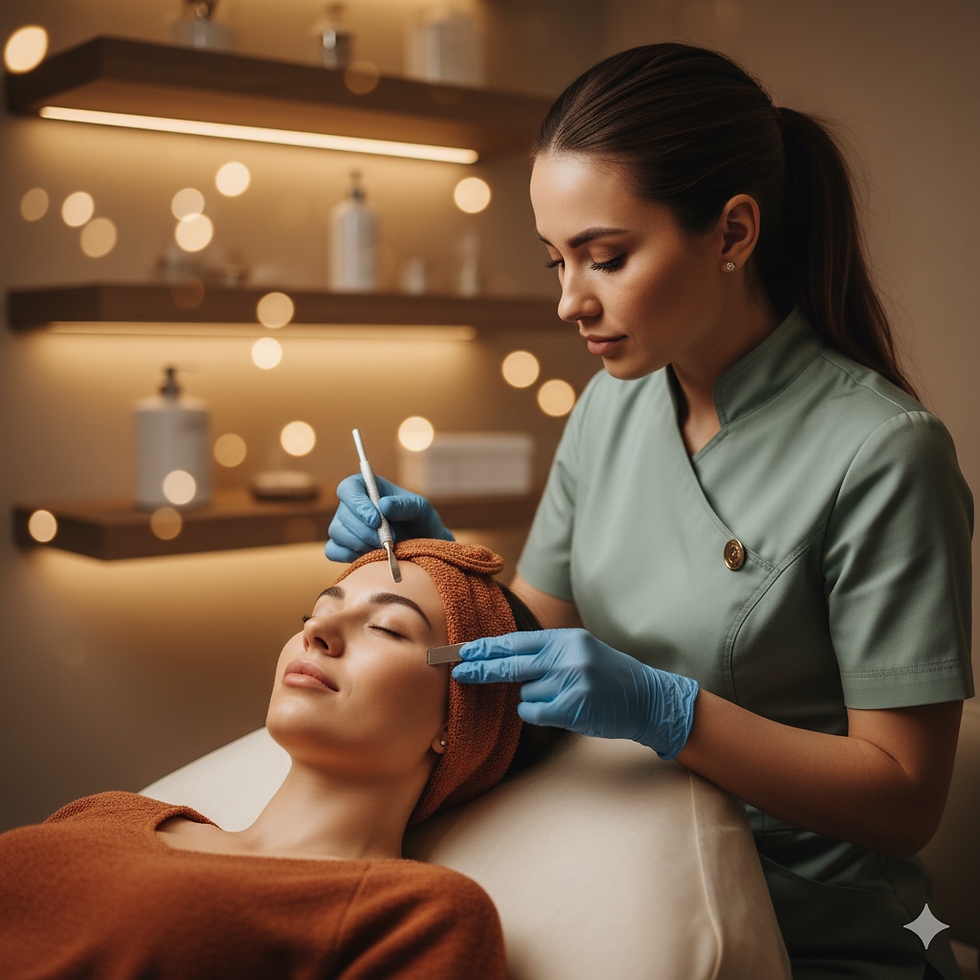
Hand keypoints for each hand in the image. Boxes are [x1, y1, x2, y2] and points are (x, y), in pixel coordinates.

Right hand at [325, 474, 453, 561]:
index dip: (358, 504)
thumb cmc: (420, 521)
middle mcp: (352, 505)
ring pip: (337, 532)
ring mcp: (344, 526)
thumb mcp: (420, 509)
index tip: (376, 520)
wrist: (422, 546)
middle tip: (389, 541)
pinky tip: (370, 556)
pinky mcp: (342, 547)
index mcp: (368, 487)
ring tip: (385, 548)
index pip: (349, 488)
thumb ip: (405, 505)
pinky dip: (349, 555)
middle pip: (342, 514)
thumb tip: (383, 505)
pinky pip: (333, 550)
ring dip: (361, 543)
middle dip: (365, 531)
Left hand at [452, 629, 698, 759]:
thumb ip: (546, 651)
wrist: (646, 698)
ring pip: (524, 692)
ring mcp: (569, 681)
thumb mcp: (579, 651)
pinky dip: (537, 713)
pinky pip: (533, 712)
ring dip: (533, 698)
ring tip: (561, 696)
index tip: (464, 651)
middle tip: (459, 673)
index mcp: (565, 639)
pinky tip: (559, 710)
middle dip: (481, 669)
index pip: (516, 641)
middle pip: (510, 664)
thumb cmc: (608, 676)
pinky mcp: (571, 707)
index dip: (488, 647)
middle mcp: (566, 656)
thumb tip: (501, 656)